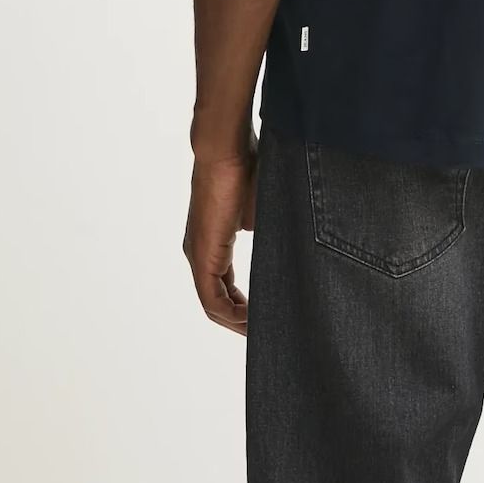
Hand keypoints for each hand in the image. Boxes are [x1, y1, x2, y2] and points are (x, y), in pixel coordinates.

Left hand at [183, 135, 258, 334]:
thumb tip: (285, 249)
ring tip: (260, 331)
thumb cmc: (246, 170)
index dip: (242, 305)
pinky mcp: (201, 256)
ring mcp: (198, 256)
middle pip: (216, 302)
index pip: (223, 286)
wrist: (226, 150)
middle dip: (239, 321)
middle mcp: (199, 254)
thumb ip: (266, 234)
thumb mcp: (261, 211)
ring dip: (235, 321)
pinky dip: (229, 314)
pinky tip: (249, 321)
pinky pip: (212, 299)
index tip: (264, 314)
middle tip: (264, 332)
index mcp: (212, 243)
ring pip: (213, 305)